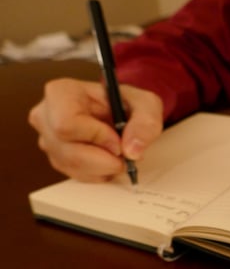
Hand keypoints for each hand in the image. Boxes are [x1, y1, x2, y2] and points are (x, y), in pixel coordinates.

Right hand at [29, 78, 162, 181]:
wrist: (122, 112)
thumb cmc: (128, 103)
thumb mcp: (146, 104)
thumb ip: (145, 123)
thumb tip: (131, 151)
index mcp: (61, 93)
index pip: (67, 124)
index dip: (97, 138)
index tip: (118, 141)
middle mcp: (46, 116)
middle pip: (69, 152)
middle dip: (104, 160)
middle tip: (124, 154)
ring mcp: (48, 139)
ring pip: (73, 167)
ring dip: (104, 168)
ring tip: (118, 154)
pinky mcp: (57, 158)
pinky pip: (76, 175)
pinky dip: (99, 173)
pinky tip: (109, 159)